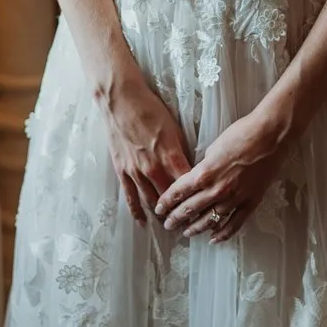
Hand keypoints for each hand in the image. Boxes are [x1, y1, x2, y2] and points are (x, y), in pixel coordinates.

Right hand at [98, 70, 192, 225]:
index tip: (206, 208)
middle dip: (181, 212)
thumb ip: (182, 151)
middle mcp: (154, 168)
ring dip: (161, 215)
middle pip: (171, 198)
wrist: (121, 100)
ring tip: (171, 225)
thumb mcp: (175, 129)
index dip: (197, 199)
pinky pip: (130, 196)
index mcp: (171, 156)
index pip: (189, 186)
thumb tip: (192, 167)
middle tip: (191, 224)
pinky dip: (137, 211)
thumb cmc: (150, 109)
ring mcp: (136, 172)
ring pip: (151, 201)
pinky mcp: (122, 171)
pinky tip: (143, 222)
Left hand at [153, 106, 290, 241]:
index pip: (178, 192)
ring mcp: (235, 198)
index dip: (166, 202)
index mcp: (204, 173)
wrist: (271, 135)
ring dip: (196, 228)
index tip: (160, 209)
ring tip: (187, 232)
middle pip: (190, 209)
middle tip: (168, 225)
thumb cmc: (243, 134)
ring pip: (210, 220)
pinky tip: (214, 238)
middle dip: (176, 219)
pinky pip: (234, 223)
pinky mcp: (251, 202)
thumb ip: (204, 166)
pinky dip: (223, 233)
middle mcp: (216, 189)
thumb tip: (199, 176)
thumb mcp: (214, 148)